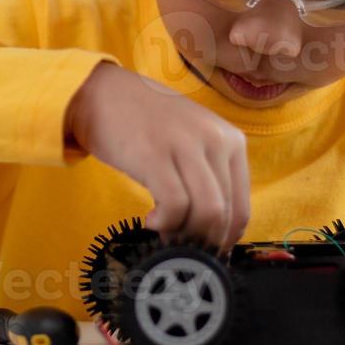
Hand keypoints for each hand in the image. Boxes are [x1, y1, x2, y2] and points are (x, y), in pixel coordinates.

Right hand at [65, 63, 249, 246]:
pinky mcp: (155, 155)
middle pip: (224, 214)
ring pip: (206, 212)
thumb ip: (208, 175)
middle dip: (203, 242)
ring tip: (165, 234)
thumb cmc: (146, 122)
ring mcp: (185, 146)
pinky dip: (166, 224)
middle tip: (181, 249)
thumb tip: (213, 229)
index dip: (225, 239)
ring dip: (186, 236)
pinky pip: (175, 205)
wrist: (102, 92)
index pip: (241, 207)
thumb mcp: (192, 140)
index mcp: (231, 140)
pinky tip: (151, 221)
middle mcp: (216, 140)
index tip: (205, 252)